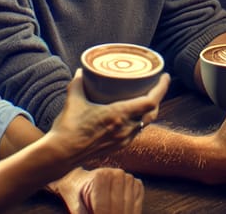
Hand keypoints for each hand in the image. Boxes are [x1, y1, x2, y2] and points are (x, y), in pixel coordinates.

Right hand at [47, 70, 169, 161]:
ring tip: (149, 97)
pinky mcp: (117, 148)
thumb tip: (82, 70)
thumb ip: (78, 83)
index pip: (150, 101)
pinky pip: (136, 133)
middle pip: (153, 112)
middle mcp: (125, 129)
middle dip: (158, 98)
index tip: (165, 76)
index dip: (162, 88)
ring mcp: (122, 140)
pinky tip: (135, 116)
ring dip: (150, 111)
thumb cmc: (67, 128)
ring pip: (145, 123)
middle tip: (158, 84)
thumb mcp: (74, 100)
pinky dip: (139, 122)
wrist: (60, 156)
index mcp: (118, 115)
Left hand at [80, 168, 142, 213]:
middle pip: (117, 208)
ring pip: (128, 207)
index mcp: (100, 177)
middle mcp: (117, 174)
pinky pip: (138, 204)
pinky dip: (131, 213)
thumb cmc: (79, 195)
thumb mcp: (75, 205)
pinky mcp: (137, 184)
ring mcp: (129, 178)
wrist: (86, 181)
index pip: (102, 207)